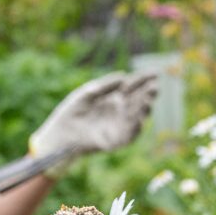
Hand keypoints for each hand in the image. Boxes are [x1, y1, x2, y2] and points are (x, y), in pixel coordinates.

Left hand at [29, 71, 158, 171]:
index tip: (155, 73)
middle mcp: (118, 111)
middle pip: (139, 102)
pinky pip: (130, 136)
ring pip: (137, 118)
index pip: (133, 87)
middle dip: (148, 94)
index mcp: (113, 98)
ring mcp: (117, 126)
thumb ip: (105, 86)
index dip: (144, 80)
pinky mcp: (114, 141)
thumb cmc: (71, 113)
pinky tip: (139, 119)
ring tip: (147, 100)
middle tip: (153, 87)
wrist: (60, 135)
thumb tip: (124, 76)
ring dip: (144, 109)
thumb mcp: (86, 94)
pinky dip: (135, 128)